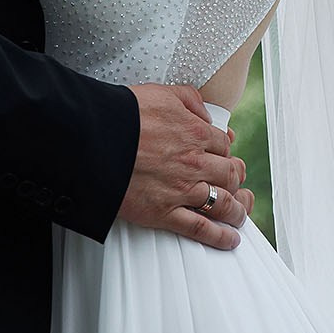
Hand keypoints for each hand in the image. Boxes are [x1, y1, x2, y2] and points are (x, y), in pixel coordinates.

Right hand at [118, 84, 255, 250]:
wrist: (93, 139)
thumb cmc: (123, 115)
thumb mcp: (162, 93)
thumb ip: (190, 100)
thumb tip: (206, 112)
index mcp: (196, 133)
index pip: (224, 145)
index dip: (225, 151)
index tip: (224, 156)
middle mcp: (195, 163)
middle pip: (229, 174)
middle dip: (235, 179)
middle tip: (237, 182)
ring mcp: (182, 190)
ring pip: (222, 203)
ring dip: (236, 210)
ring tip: (239, 214)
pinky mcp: (165, 213)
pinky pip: (201, 228)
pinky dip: (219, 236)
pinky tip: (230, 239)